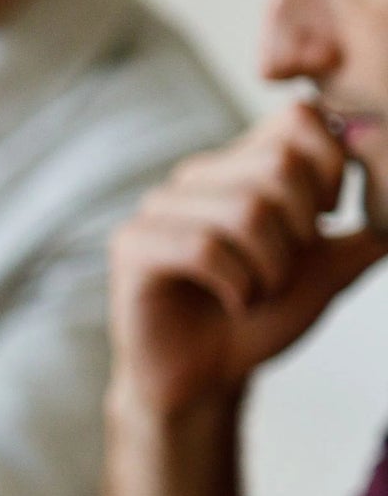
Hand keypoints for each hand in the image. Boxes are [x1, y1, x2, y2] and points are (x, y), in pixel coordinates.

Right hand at [110, 102, 387, 414]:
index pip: (296, 118)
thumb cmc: (258, 317)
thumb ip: (363, 232)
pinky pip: (204, 248)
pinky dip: (238, 286)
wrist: (206, 377)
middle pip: (279, 164)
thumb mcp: (327, 268)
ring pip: (245, 210)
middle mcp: (197, 176)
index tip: (326, 218)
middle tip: (288, 271)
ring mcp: (160, 207)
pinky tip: (236, 304)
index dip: (331, 166)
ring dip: (273, 268)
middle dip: (304, 231)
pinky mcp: (132, 245)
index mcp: (241, 166)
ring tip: (261, 293)